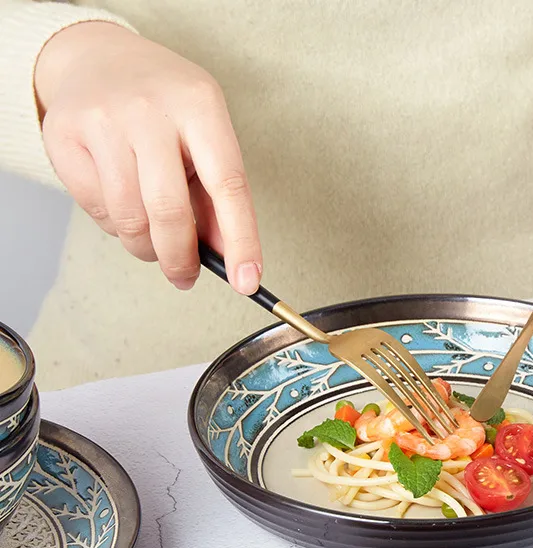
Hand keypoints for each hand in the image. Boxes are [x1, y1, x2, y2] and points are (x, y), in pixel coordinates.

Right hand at [35, 22, 260, 292]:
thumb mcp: (206, 137)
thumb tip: (231, 258)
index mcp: (200, 105)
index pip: (228, 185)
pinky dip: (115, 225)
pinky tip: (124, 204)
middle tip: (184, 276)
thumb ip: (217, 197)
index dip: (241, 241)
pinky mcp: (64, 135)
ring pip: (129, 220)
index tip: (247, 281)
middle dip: (180, 259)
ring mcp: (103, 119)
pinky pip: (96, 209)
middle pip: (170, 212)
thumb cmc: (165, 108)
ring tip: (153, 240)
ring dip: (145, 247)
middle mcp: (150, 109)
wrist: (98, 59)